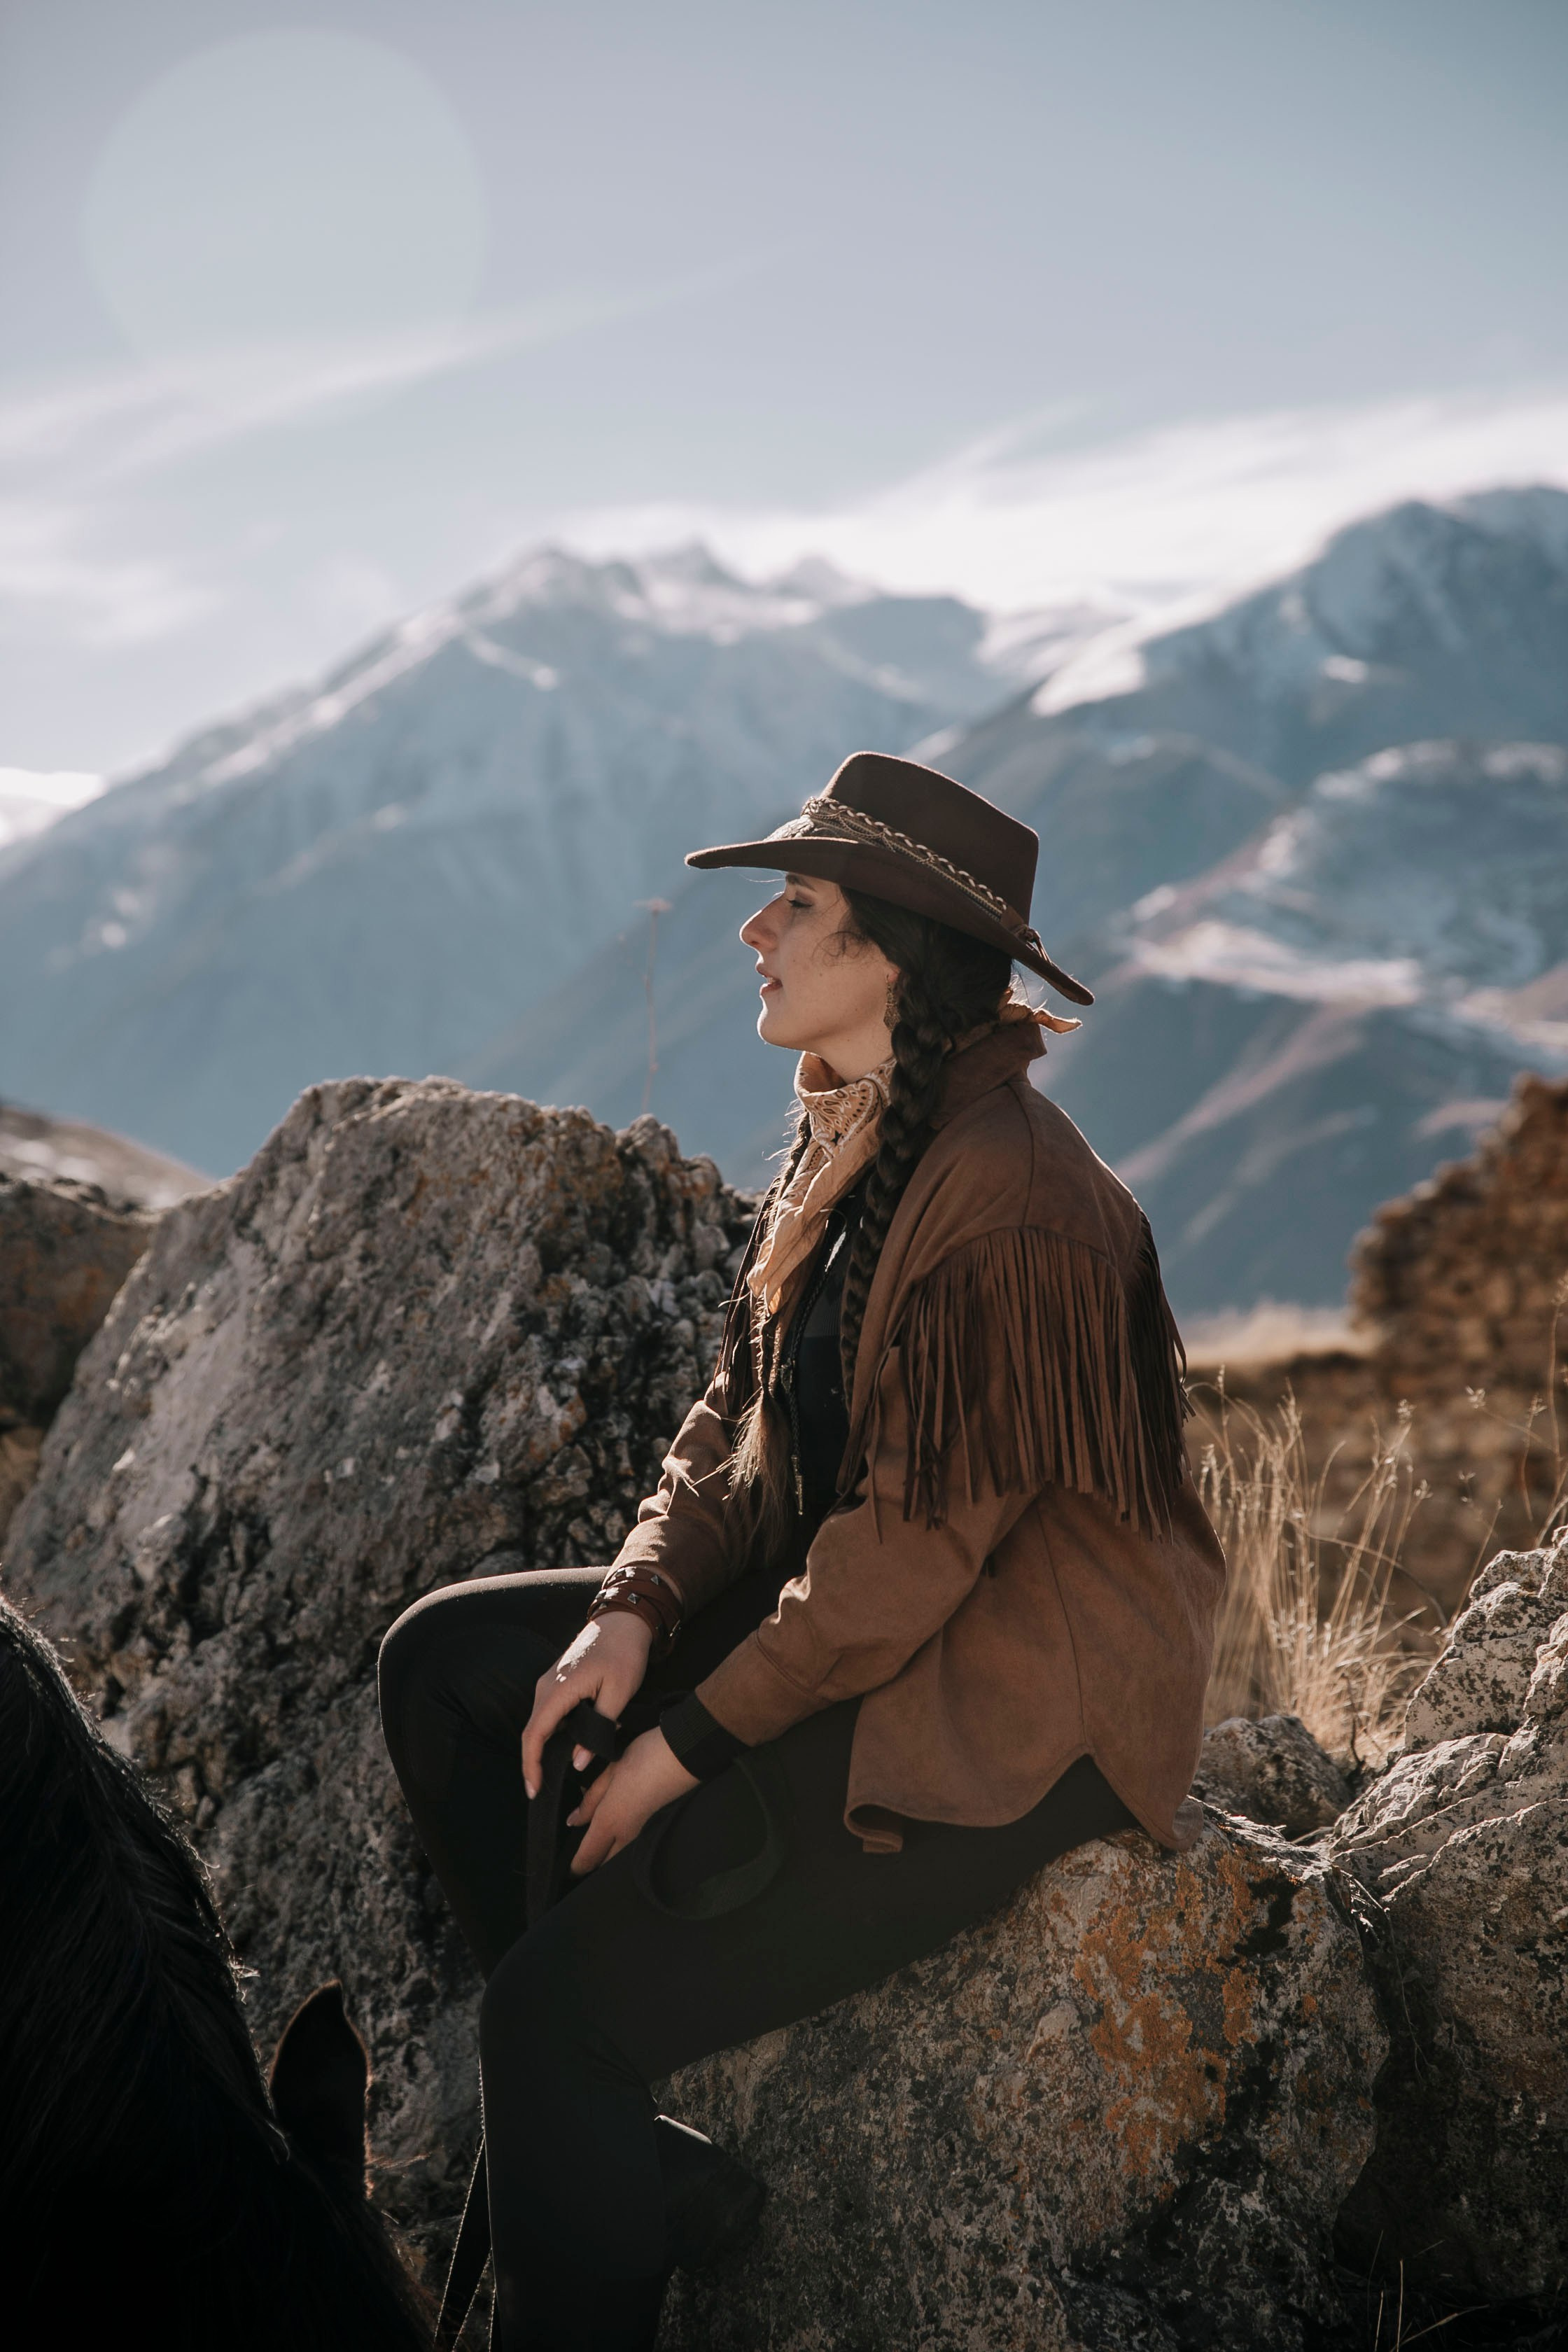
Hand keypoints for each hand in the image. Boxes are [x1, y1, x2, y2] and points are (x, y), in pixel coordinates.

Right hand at [520, 1611, 653, 1796]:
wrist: (625, 1620)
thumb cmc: (625, 1653)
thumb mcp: (618, 1693)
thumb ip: (599, 1729)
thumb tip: (578, 1763)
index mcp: (559, 1689)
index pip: (534, 1734)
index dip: (530, 1765)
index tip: (534, 1789)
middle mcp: (547, 1686)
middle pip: (532, 1731)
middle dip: (532, 1762)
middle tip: (540, 1790)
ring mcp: (551, 1682)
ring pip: (539, 1722)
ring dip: (540, 1748)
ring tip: (548, 1776)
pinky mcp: (558, 1681)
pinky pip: (548, 1712)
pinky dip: (549, 1733)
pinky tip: (560, 1748)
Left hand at [567, 1727, 698, 1874]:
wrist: (684, 1755)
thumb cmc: (644, 1759)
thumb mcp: (610, 1772)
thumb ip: (591, 1799)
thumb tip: (573, 1821)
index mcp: (610, 1821)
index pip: (587, 1857)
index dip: (575, 1867)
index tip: (567, 1870)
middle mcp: (627, 1835)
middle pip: (604, 1864)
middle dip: (591, 1866)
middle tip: (581, 1859)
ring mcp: (644, 1834)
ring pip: (619, 1856)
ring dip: (608, 1857)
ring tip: (599, 1847)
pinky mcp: (656, 1828)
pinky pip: (634, 1847)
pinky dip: (623, 1848)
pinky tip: (621, 1835)